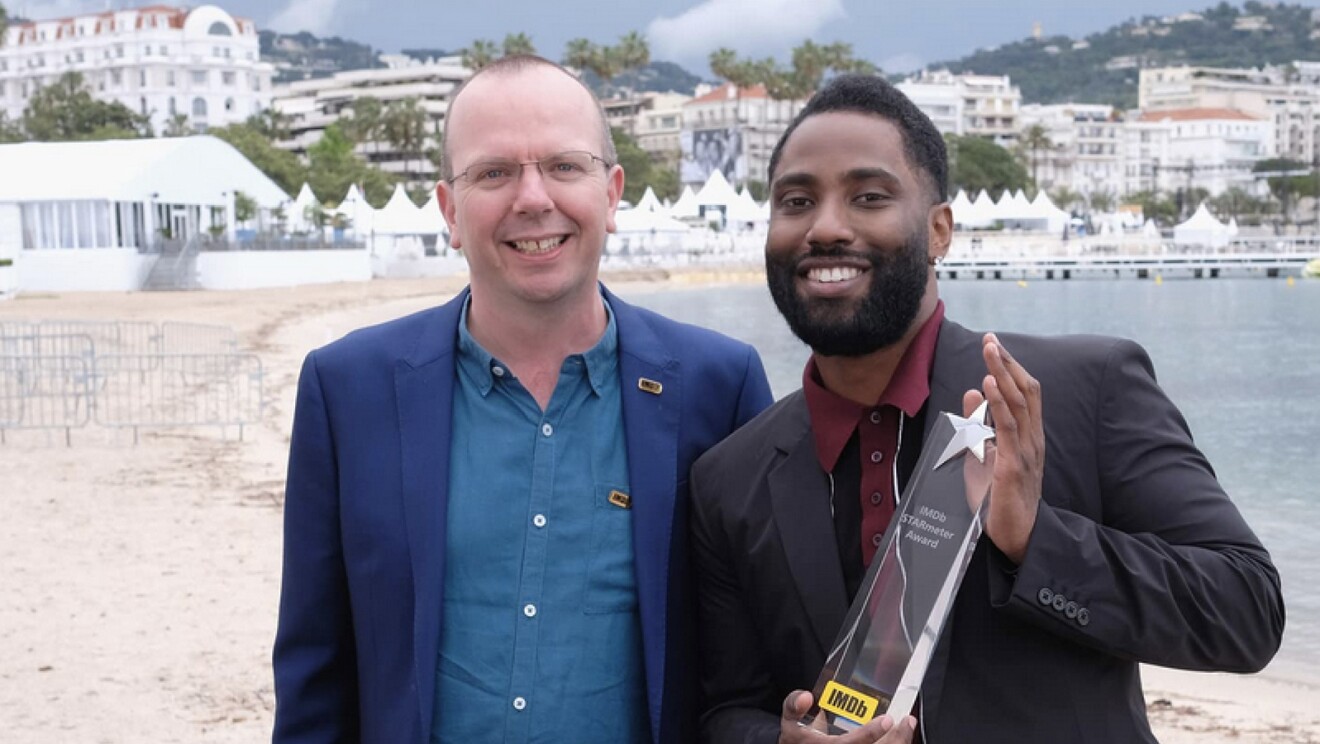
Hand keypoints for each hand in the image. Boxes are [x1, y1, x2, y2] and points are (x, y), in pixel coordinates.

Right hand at [778, 690, 915, 742]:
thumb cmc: (797, 743)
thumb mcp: (790, 724)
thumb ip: (794, 705)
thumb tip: (806, 697)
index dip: (871, 734)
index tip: (887, 719)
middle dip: (896, 740)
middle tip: (906, 721)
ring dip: (900, 743)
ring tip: (907, 726)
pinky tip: (901, 737)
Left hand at [963, 333, 1044, 564]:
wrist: (1019, 538)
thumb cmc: (1000, 501)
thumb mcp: (986, 455)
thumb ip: (981, 424)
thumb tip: (974, 389)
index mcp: (1028, 438)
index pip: (1025, 394)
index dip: (1011, 367)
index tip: (994, 345)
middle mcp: (1032, 440)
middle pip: (1024, 392)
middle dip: (1006, 363)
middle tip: (991, 339)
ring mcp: (1025, 452)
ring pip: (1017, 404)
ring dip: (1002, 374)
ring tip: (990, 350)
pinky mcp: (1013, 466)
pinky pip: (1007, 428)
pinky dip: (998, 403)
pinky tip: (988, 384)